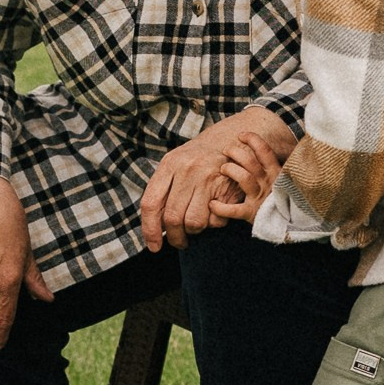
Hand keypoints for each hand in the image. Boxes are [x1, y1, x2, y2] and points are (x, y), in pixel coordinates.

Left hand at [139, 109, 291, 247]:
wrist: (234, 138)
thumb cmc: (200, 157)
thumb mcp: (176, 164)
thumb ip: (162, 190)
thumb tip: (153, 227)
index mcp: (169, 165)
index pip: (151, 204)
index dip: (150, 230)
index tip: (154, 246)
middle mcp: (187, 171)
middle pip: (172, 218)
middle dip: (175, 238)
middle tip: (178, 243)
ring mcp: (209, 179)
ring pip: (194, 222)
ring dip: (195, 230)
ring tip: (197, 223)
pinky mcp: (228, 188)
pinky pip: (216, 219)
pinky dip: (214, 222)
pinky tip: (214, 210)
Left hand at [208, 125, 284, 225]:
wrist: (288, 222)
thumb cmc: (280, 197)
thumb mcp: (281, 179)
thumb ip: (273, 165)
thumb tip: (270, 145)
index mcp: (276, 172)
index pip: (265, 151)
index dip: (253, 140)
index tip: (241, 135)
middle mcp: (268, 183)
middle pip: (251, 162)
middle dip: (236, 153)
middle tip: (227, 150)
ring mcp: (260, 198)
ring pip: (244, 178)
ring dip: (231, 170)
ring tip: (223, 168)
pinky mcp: (252, 213)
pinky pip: (234, 210)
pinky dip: (221, 207)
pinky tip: (212, 204)